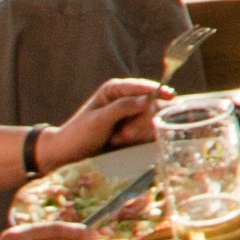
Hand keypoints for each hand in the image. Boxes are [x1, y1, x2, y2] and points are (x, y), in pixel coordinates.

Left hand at [48, 78, 171, 163]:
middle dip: (140, 122)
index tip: (170, 96)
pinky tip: (123, 142)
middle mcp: (125, 98)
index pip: (141, 87)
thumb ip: (123, 107)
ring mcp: (130, 114)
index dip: (157, 91)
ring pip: (150, 119)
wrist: (69, 152)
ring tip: (117, 139)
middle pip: (149, 105)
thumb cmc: (79, 133)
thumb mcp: (99, 120)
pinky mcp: (132, 127)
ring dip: (137, 132)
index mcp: (115, 89)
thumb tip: (147, 99)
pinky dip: (138, 138)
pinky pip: (146, 130)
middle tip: (123, 135)